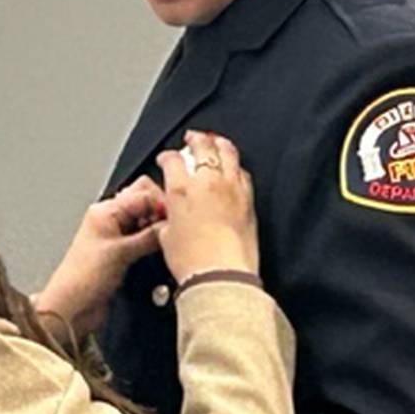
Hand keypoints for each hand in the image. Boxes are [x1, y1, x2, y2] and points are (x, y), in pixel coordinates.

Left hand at [35, 175, 164, 335]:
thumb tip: (172, 226)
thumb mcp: (121, 253)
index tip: (178, 219)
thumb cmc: (82, 278)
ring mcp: (117, 237)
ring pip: (147, 222)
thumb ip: (149, 237)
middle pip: (146, 204)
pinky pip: (144, 241)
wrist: (72, 308)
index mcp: (105, 210)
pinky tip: (161, 252)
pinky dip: (154, 244)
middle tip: (174, 229)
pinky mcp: (122, 254)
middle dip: (162, 214)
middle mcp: (111, 220)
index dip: (163, 204)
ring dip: (158, 230)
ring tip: (168, 243)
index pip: (143, 193)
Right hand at [157, 130, 257, 282]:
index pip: (172, 159)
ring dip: (219, 144)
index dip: (167, 156)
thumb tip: (171, 216)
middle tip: (192, 138)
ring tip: (215, 142)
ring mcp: (230, 188)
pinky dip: (236, 166)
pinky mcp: (248, 199)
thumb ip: (168, 218)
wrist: (221, 275)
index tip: (166, 158)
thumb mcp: (166, 236)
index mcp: (180, 189)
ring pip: (227, 152)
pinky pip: (243, 172)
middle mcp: (206, 182)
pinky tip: (234, 168)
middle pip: (202, 146)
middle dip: (195, 139)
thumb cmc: (193, 261)